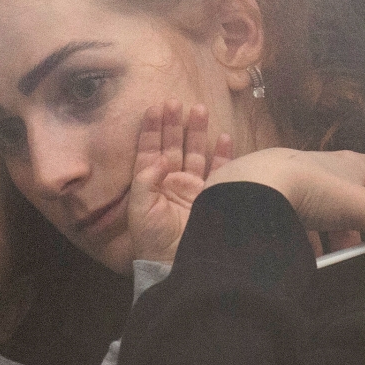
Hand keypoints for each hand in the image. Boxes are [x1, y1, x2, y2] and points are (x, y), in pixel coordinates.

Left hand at [117, 99, 234, 270]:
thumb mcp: (141, 209)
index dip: (151, 128)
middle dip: (174, 123)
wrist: (176, 263)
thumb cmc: (153, 239)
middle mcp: (171, 182)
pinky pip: (219, 171)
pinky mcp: (212, 196)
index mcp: (150, 183)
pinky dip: (223, 154)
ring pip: (195, 152)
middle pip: (173, 145)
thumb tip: (160, 157)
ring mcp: (193, 188)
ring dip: (197, 131)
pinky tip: (224, 137)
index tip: (154, 107)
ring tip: (200, 109)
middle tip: (177, 101)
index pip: (149, 149)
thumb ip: (147, 180)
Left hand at [203, 148, 364, 272]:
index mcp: (353, 164)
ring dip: (336, 230)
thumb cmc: (314, 190)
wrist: (251, 189)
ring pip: (325, 206)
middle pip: (358, 193)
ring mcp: (296, 180)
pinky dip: (306, 236)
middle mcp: (325, 166)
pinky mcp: (271, 196)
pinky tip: (303, 255)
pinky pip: (295, 218)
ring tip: (337, 256)